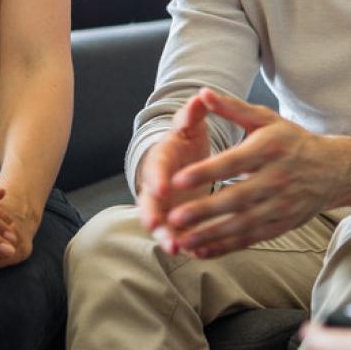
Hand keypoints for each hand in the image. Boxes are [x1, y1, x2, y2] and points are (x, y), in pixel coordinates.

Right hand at [136, 91, 217, 250]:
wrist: (184, 159)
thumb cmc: (187, 140)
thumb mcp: (190, 125)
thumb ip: (193, 113)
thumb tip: (200, 95)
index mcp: (160, 161)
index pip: (155, 169)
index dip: (157, 179)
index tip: (163, 188)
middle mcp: (157, 187)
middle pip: (151, 203)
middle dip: (153, 216)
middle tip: (157, 228)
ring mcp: (165, 207)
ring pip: (163, 225)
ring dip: (167, 237)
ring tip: (177, 248)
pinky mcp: (177, 221)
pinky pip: (179, 235)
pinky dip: (186, 245)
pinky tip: (196, 254)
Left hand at [160, 87, 342, 257]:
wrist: (334, 169)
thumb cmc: (293, 141)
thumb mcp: (266, 119)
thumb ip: (233, 108)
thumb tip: (202, 93)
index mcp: (270, 148)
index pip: (233, 162)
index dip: (206, 171)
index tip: (178, 179)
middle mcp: (277, 178)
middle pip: (236, 198)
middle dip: (204, 210)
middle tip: (174, 217)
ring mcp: (281, 204)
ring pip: (242, 224)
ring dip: (210, 234)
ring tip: (182, 240)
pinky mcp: (282, 225)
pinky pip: (251, 239)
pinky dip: (226, 247)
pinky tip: (202, 251)